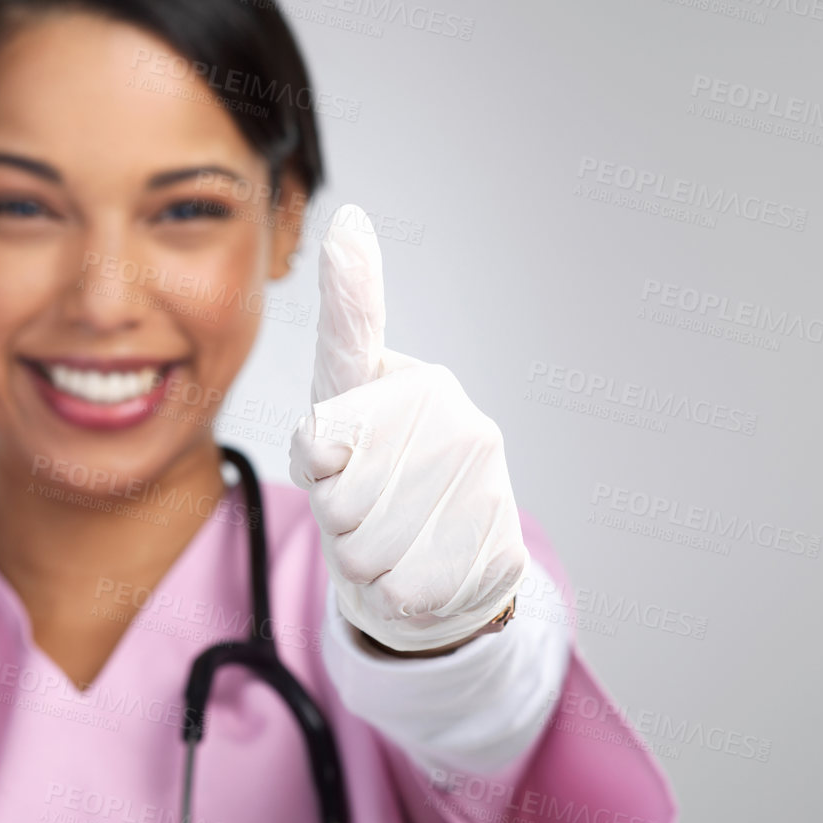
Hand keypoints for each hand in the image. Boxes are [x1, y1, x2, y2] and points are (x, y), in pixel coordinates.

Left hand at [288, 205, 528, 652]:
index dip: (349, 289)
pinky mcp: (503, 534)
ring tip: (386, 544)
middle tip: (361, 515)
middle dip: (333, 521)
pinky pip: (412, 587)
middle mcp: (450, 412)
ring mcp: (484, 469)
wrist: (434, 575)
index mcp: (398, 381)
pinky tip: (416, 575)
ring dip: (360, 564)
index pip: (355, 338)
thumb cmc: (364, 496)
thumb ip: (318, 436)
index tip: (347, 225)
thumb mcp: (325, 455)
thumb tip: (334, 366)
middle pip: (337, 491)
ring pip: (367, 545)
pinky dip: (397, 598)